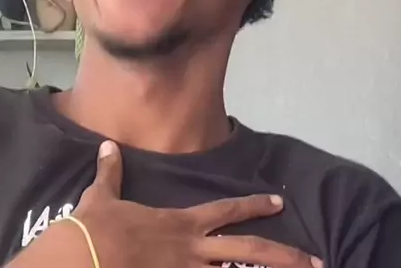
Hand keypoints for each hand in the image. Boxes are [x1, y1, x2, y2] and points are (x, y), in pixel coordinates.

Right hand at [71, 139, 322, 267]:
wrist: (85, 258)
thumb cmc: (95, 229)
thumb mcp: (102, 197)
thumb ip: (110, 173)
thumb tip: (106, 145)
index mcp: (181, 224)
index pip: (226, 211)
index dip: (255, 205)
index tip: (280, 202)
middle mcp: (192, 252)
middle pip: (247, 251)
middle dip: (284, 256)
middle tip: (316, 262)